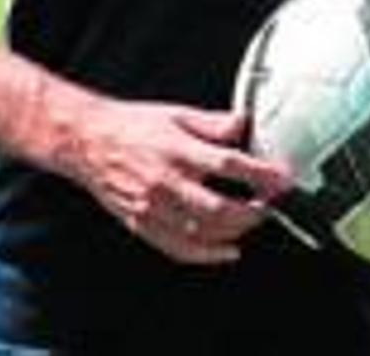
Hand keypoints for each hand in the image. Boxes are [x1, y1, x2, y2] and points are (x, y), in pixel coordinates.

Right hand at [69, 101, 291, 265]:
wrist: (86, 140)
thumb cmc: (130, 125)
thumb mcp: (174, 114)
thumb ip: (212, 123)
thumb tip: (244, 125)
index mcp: (176, 149)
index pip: (229, 165)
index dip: (261, 175)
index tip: (282, 179)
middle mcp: (165, 180)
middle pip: (220, 207)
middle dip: (253, 210)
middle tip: (268, 204)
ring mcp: (152, 206)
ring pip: (204, 232)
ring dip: (235, 231)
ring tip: (250, 221)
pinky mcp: (141, 223)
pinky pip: (179, 247)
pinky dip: (207, 255)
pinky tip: (226, 251)